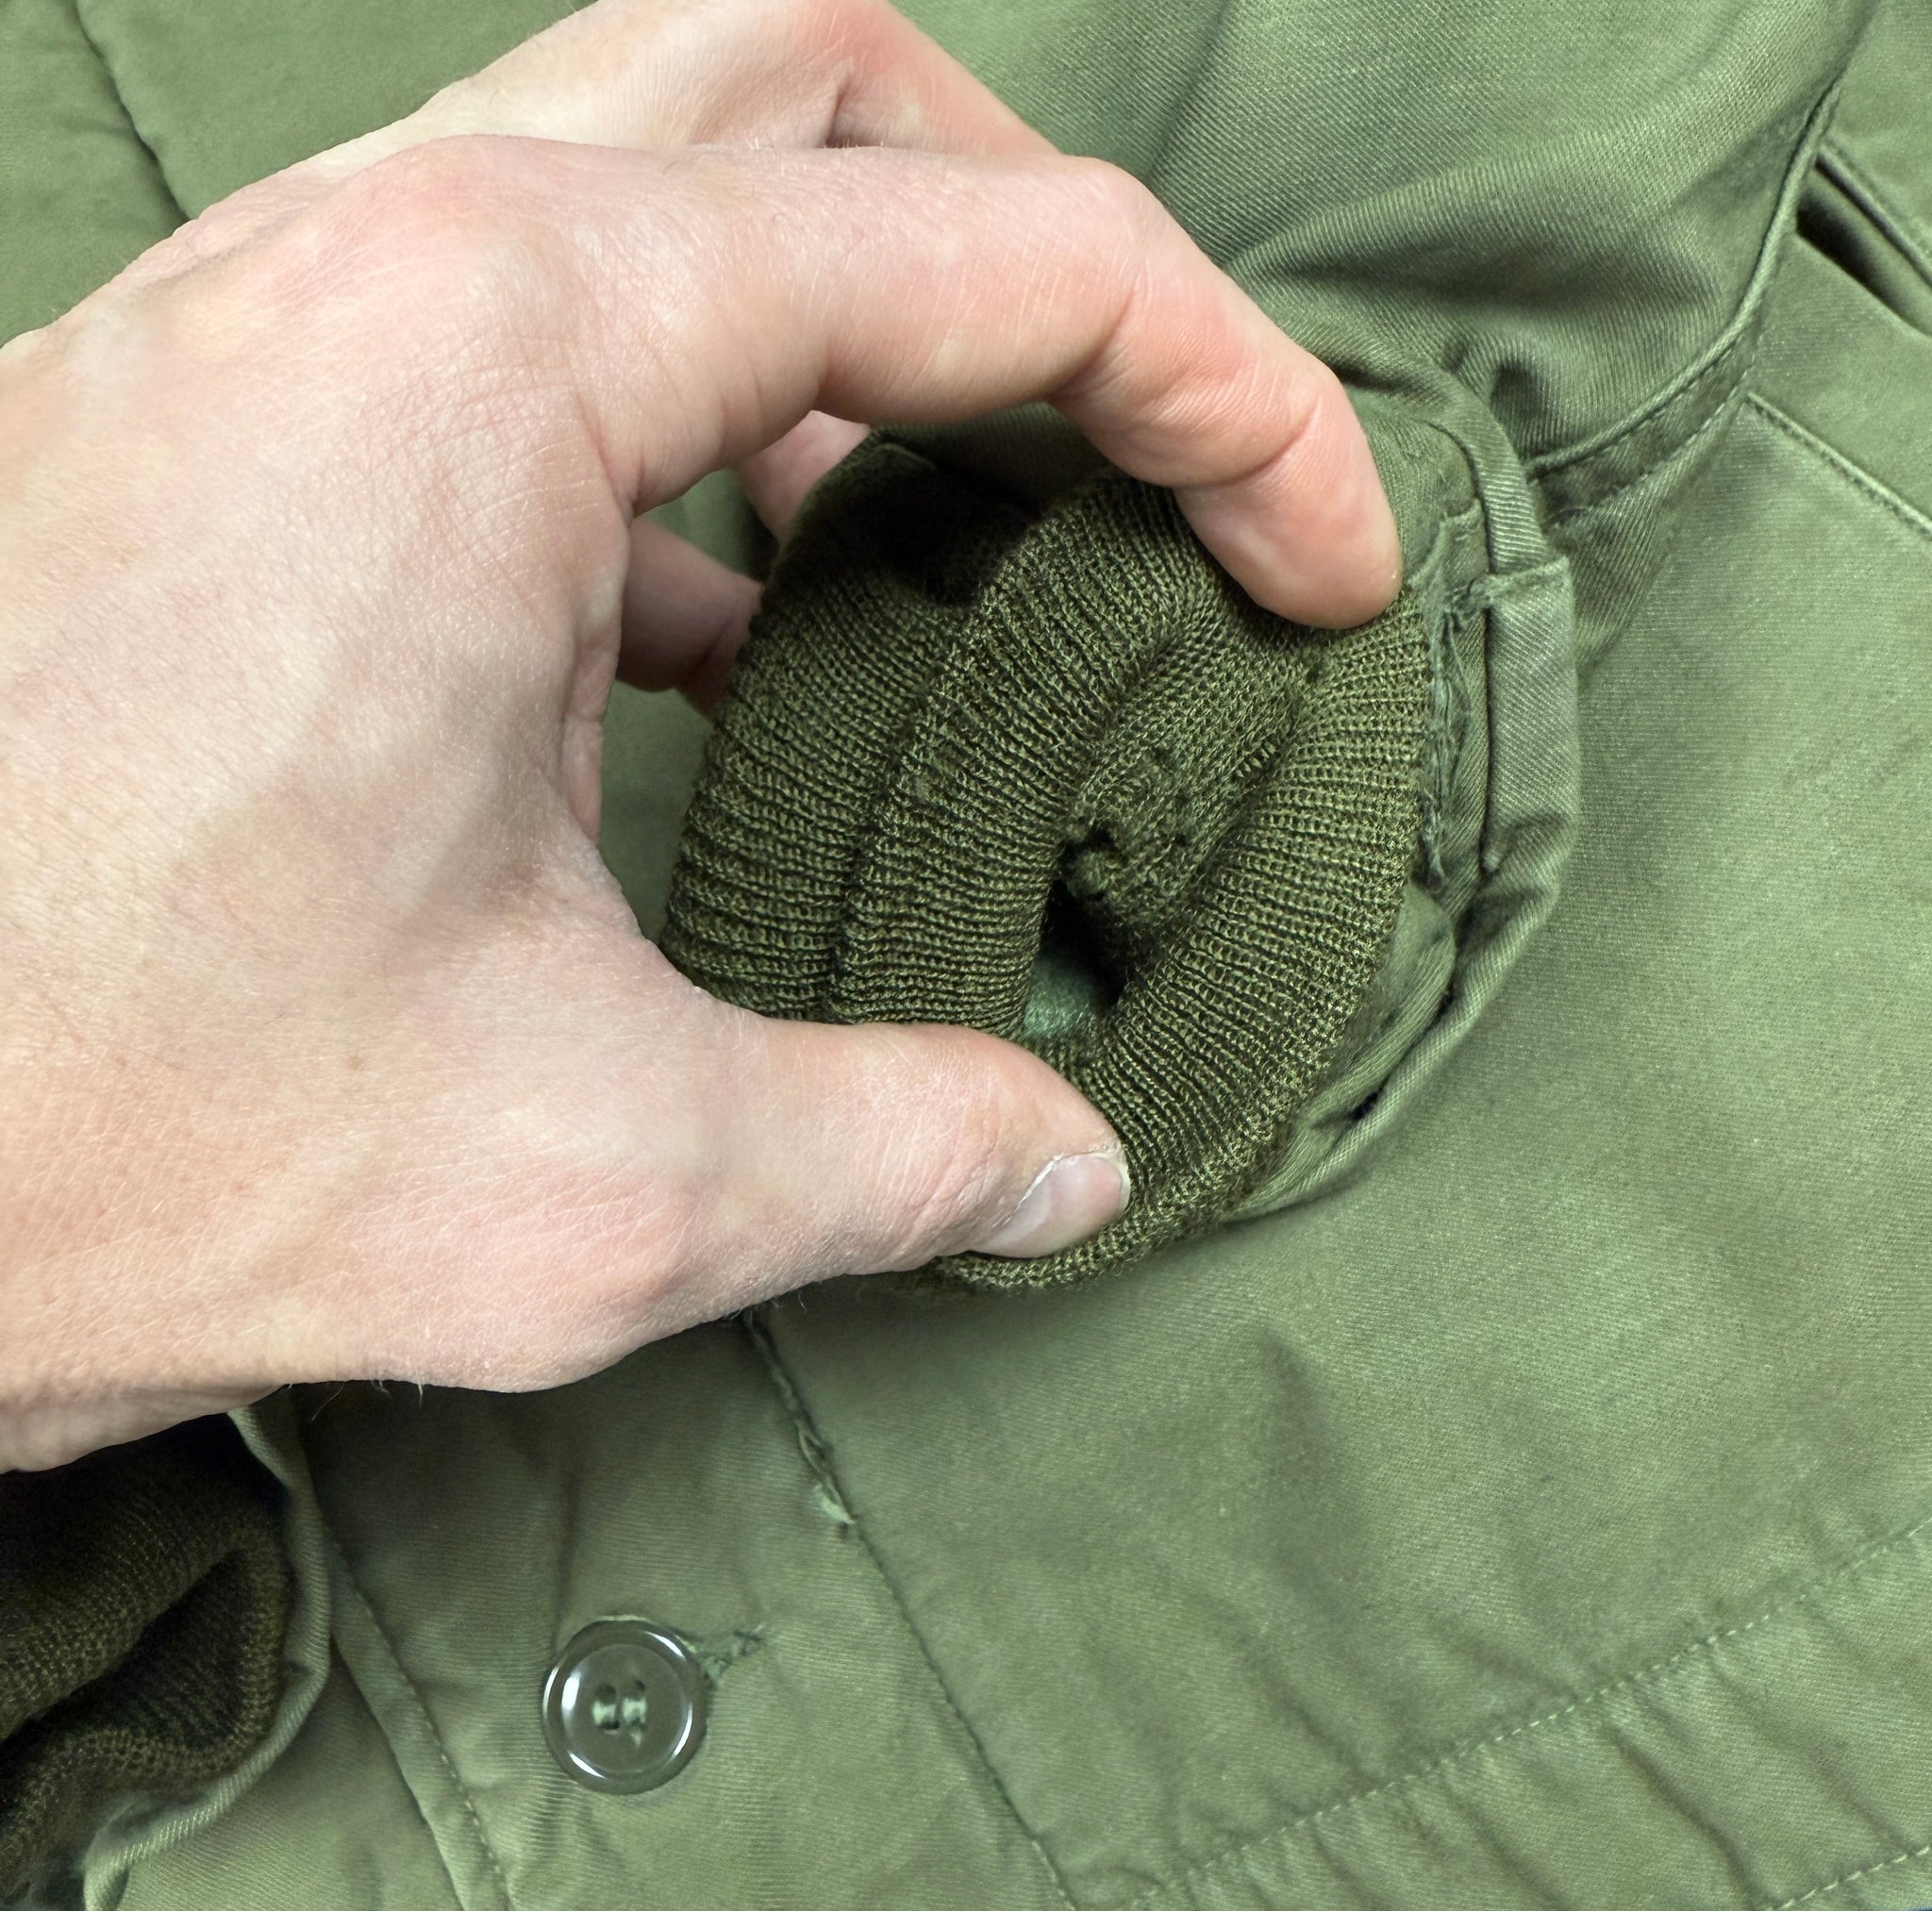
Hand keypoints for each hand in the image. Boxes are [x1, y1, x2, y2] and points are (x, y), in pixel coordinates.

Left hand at [0, 0, 1399, 1469]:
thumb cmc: (72, 1131)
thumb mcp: (578, 1182)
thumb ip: (888, 1150)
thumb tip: (1065, 1161)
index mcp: (489, 356)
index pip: (989, 258)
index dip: (1227, 403)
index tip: (1316, 562)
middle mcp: (368, 266)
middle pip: (812, 85)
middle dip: (1034, 241)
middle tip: (1142, 444)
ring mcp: (273, 327)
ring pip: (653, 166)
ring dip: (857, 324)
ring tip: (960, 543)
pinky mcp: (223, 430)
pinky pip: (520, 323)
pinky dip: (690, 431)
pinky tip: (724, 636)